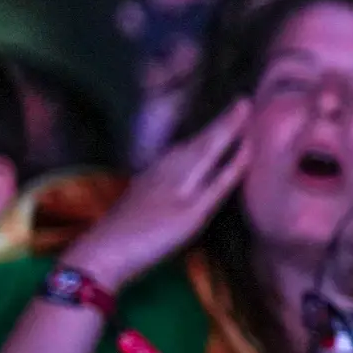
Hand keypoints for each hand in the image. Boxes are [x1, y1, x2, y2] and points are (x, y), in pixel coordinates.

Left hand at [68, 100, 252, 287]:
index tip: (247, 100)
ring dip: (205, 134)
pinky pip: (175, 157)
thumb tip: (245, 150)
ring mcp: (154, 173)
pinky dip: (190, 149)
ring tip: (223, 123)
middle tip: (240, 105)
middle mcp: (169, 163)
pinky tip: (189, 152)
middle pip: (200, 140)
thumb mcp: (196, 212)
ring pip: (186, 147)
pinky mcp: (145, 185)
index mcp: (185, 167)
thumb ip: (221, 180)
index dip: (231, 123)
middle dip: (220, 124)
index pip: (214, 140)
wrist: (106, 252)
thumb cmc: (155, 235)